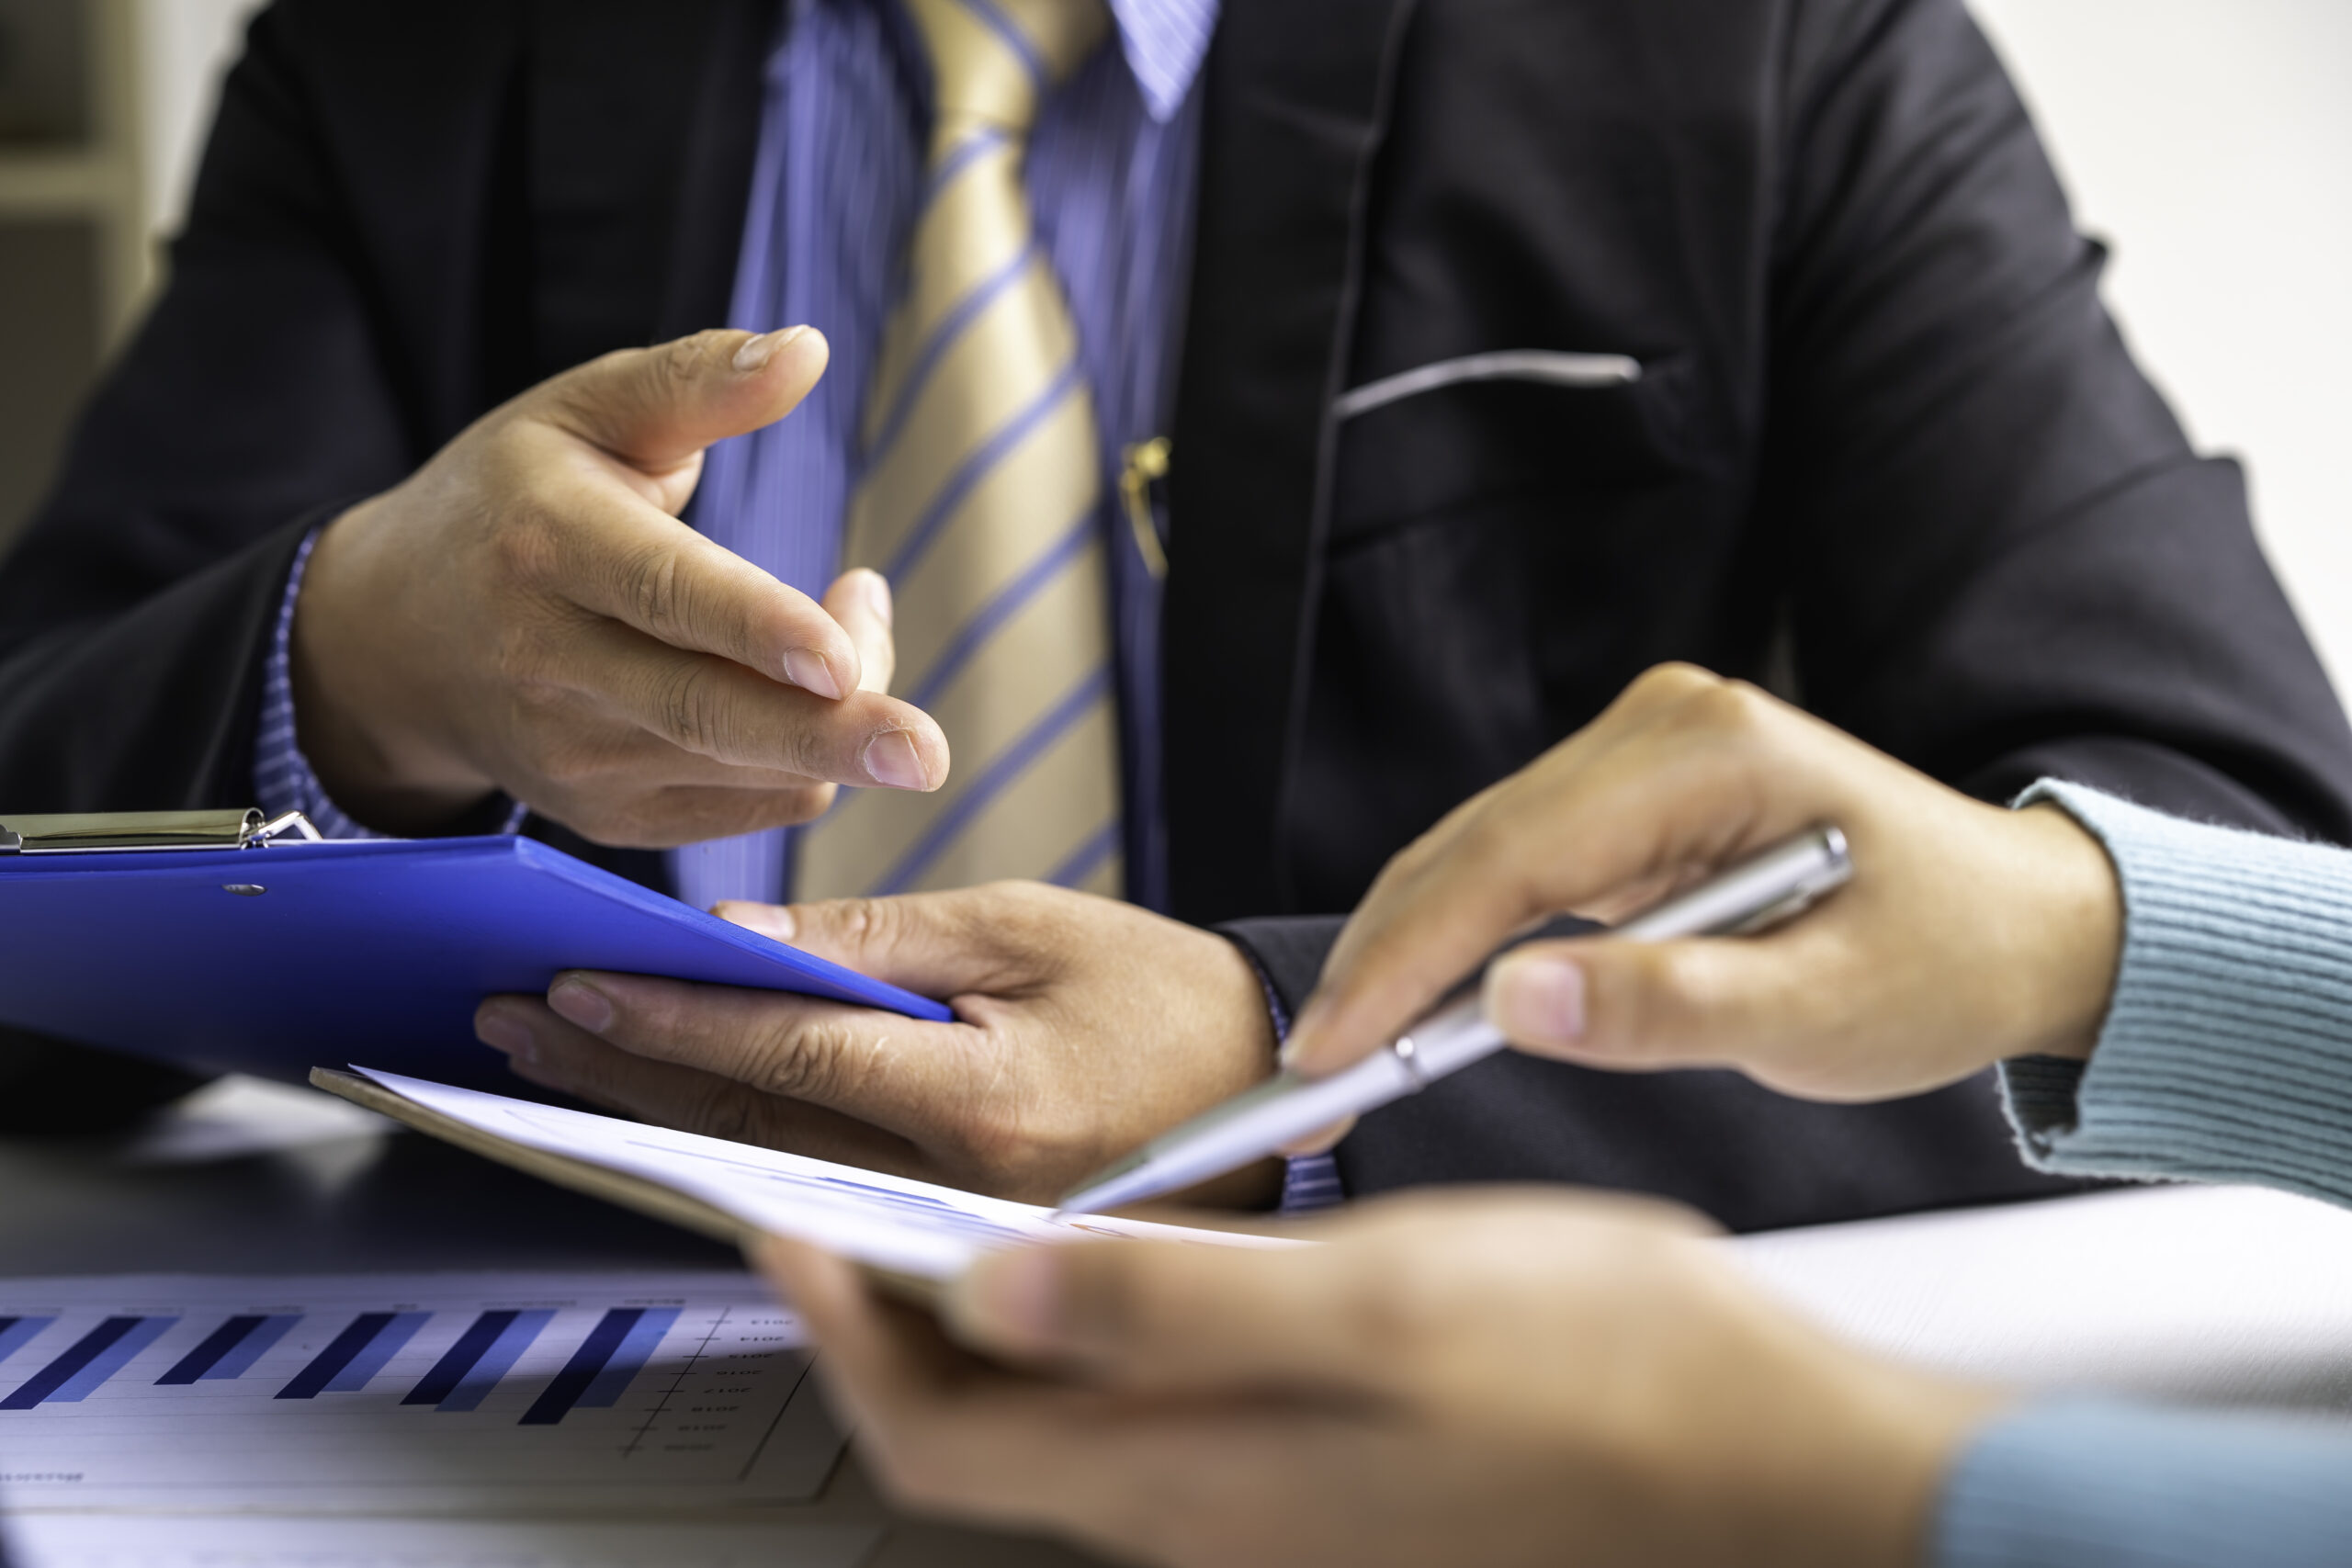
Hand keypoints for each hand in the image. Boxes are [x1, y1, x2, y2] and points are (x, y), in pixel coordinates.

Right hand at [292, 326, 949, 842]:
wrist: (394, 640)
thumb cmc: (512, 500)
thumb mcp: (583, 411)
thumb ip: (696, 382)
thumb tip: (807, 350)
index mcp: (547, 544)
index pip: (662, 594)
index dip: (756, 627)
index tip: (841, 655)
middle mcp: (551, 664)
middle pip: (705, 712)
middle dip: (828, 736)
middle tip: (927, 751)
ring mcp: (576, 757)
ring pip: (745, 763)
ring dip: (841, 716)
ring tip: (857, 624)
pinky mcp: (609, 817)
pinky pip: (747, 806)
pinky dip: (811, 758)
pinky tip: (812, 684)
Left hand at [472, 882, 1281, 1204]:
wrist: (1266, 1084)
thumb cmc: (1162, 994)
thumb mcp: (1027, 924)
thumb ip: (879, 939)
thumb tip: (745, 941)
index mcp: (984, 1103)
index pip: (784, 1055)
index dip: (669, 1017)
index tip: (568, 983)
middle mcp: (957, 1189)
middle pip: (747, 1129)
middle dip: (617, 1072)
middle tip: (510, 1026)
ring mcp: (952, 1231)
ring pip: (767, 1169)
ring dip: (654, 1115)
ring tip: (558, 1063)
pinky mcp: (953, 1241)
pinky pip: (820, 1191)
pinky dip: (736, 1148)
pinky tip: (671, 1114)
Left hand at [758, 1190, 2006, 1567]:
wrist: (1765, 1463)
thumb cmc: (1602, 1375)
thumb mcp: (1380, 1306)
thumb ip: (1174, 1309)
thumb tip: (991, 1292)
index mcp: (1195, 1477)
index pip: (940, 1433)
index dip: (841, 1332)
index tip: (784, 1222)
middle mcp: (1206, 1508)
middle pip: (980, 1437)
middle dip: (884, 1329)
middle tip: (840, 1212)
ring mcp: (1262, 1497)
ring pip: (1057, 1424)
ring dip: (979, 1328)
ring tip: (946, 1215)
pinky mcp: (1316, 1465)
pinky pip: (1146, 1413)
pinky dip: (1086, 1334)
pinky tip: (1115, 1258)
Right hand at [1285, 663, 2122, 1103]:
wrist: (2024, 925)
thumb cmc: (1945, 963)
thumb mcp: (1825, 1013)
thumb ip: (1669, 1009)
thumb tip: (1506, 1004)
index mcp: (1710, 752)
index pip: (1514, 855)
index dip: (1407, 957)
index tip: (1331, 1051)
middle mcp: (1659, 728)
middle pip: (1471, 846)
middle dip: (1379, 964)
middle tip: (1302, 1082)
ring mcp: (1639, 757)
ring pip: (1474, 857)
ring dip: (1402, 957)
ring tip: (1337, 1063)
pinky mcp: (1628, 801)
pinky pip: (1512, 872)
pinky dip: (1453, 945)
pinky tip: (1408, 1016)